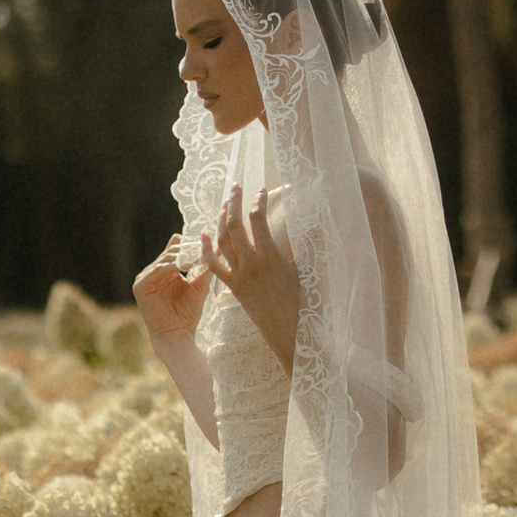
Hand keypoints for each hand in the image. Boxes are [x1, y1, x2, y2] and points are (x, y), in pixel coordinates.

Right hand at [133, 234, 208, 344]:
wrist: (177, 334)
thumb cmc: (188, 313)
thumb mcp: (199, 285)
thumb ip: (206, 266)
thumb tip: (217, 246)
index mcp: (166, 270)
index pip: (177, 248)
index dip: (191, 244)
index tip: (208, 242)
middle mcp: (154, 271)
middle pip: (172, 251)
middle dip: (189, 249)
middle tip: (205, 247)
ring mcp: (145, 277)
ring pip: (166, 258)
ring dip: (183, 256)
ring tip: (199, 256)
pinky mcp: (140, 285)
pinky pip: (158, 269)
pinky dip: (173, 265)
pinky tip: (188, 265)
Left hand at [203, 185, 302, 357]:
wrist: (287, 330)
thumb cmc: (303, 301)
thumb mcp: (307, 269)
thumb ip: (307, 245)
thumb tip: (313, 224)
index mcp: (270, 255)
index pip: (258, 219)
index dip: (258, 200)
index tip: (262, 190)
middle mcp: (250, 262)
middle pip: (234, 225)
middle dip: (233, 202)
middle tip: (236, 186)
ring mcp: (238, 275)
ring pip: (221, 241)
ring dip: (220, 220)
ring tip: (224, 204)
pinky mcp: (232, 286)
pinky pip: (214, 266)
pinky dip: (207, 250)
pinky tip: (203, 235)